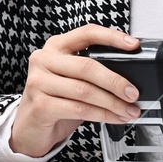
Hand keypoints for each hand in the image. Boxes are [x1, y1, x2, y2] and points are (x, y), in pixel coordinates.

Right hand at [10, 24, 142, 157]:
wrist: (29, 128)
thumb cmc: (55, 101)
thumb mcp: (73, 80)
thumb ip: (93, 73)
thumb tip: (129, 80)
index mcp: (56, 46)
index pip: (87, 33)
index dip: (112, 37)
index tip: (133, 45)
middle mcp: (44, 59)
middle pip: (87, 66)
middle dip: (116, 81)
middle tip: (133, 93)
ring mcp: (39, 82)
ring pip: (85, 90)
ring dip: (112, 103)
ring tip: (129, 110)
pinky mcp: (40, 105)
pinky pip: (79, 109)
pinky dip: (102, 115)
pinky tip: (114, 118)